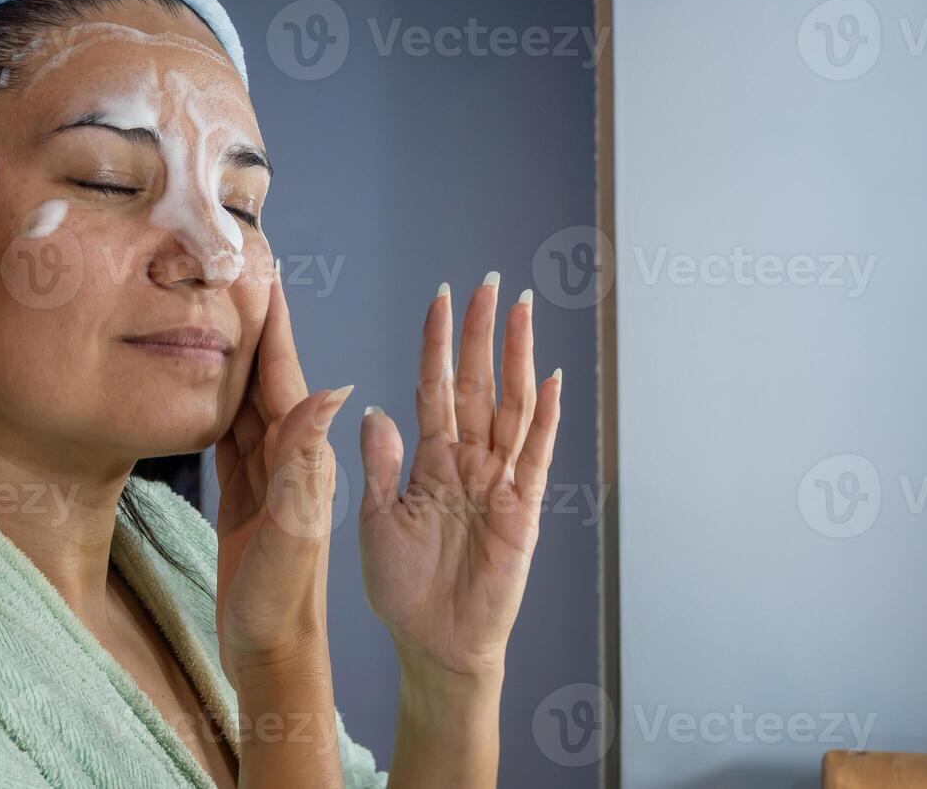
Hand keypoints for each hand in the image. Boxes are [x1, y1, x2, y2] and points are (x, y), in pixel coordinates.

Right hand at [212, 263, 354, 683]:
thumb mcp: (295, 529)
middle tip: (237, 276)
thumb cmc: (285, 599)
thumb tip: (334, 390)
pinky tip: (208, 385)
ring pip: (248, 403)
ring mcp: (268, 478)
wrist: (273, 653)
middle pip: (267, 380)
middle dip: (254, 328)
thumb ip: (305, 462)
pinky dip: (220, 404)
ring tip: (222, 314)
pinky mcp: (247, 499)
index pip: (288, 377)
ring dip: (237, 358)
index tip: (265, 274)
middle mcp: (291, 459)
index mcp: (305, 458)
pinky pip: (232, 438)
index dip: (275, 326)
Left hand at [357, 273, 561, 682]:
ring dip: (517, 358)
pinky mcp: (523, 509)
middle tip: (490, 282)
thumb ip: (380, 464)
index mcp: (430, 460)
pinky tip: (549, 379)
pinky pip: (535, 455)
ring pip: (510, 406)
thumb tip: (377, 410)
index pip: (435, 387)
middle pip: (478, 384)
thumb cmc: (404, 588)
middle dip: (483, 333)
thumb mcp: (377, 519)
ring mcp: (499, 481)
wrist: (435, 643)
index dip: (439, 343)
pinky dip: (544, 418)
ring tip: (523, 311)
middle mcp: (468, 461)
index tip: (443, 297)